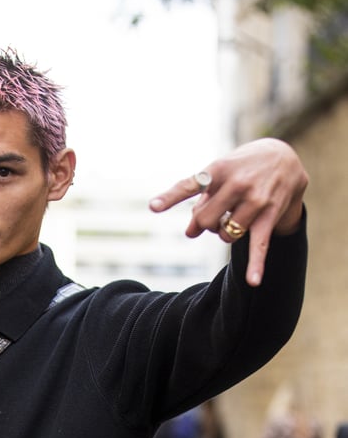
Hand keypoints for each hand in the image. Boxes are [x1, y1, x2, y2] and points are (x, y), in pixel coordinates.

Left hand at [149, 138, 307, 286]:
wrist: (284, 157)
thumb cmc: (240, 169)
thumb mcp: (219, 174)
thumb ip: (201, 201)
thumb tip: (190, 233)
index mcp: (219, 169)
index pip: (190, 185)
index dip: (170, 197)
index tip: (152, 207)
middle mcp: (237, 183)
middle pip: (205, 220)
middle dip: (203, 224)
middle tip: (213, 217)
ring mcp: (254, 200)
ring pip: (225, 235)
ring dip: (224, 234)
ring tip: (232, 220)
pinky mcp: (269, 215)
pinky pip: (259, 244)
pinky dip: (256, 264)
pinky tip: (253, 281)